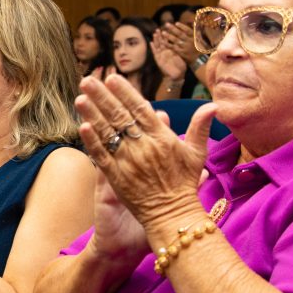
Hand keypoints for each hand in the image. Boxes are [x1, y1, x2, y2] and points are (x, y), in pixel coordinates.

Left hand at [75, 74, 214, 240]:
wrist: (172, 215)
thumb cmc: (185, 184)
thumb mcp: (197, 154)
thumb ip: (200, 127)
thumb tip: (212, 105)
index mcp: (162, 138)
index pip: (140, 109)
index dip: (125, 92)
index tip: (112, 77)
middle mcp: (143, 147)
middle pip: (119, 116)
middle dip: (102, 96)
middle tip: (88, 80)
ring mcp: (128, 162)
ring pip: (107, 133)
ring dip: (93, 114)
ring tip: (80, 98)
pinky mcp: (116, 177)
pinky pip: (101, 156)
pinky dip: (92, 141)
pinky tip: (82, 127)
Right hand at [151, 29, 187, 80]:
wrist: (177, 75)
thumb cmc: (181, 66)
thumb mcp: (181, 55)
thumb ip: (179, 48)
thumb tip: (181, 40)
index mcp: (171, 50)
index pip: (167, 41)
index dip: (166, 35)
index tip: (166, 29)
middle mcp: (165, 52)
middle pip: (161, 42)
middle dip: (160, 36)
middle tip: (158, 29)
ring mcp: (161, 55)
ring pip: (158, 46)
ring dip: (156, 40)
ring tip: (154, 33)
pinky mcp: (158, 59)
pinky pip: (155, 53)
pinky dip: (153, 48)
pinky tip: (151, 43)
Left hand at [162, 21, 196, 64]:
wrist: (200, 59)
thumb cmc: (199, 47)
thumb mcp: (200, 38)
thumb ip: (196, 30)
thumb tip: (193, 23)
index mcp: (194, 37)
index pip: (188, 31)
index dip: (182, 27)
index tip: (176, 23)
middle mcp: (189, 42)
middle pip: (180, 34)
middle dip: (173, 29)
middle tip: (166, 24)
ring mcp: (185, 47)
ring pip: (176, 41)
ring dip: (169, 36)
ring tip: (163, 32)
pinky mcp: (181, 53)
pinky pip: (173, 48)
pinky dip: (168, 45)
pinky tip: (162, 42)